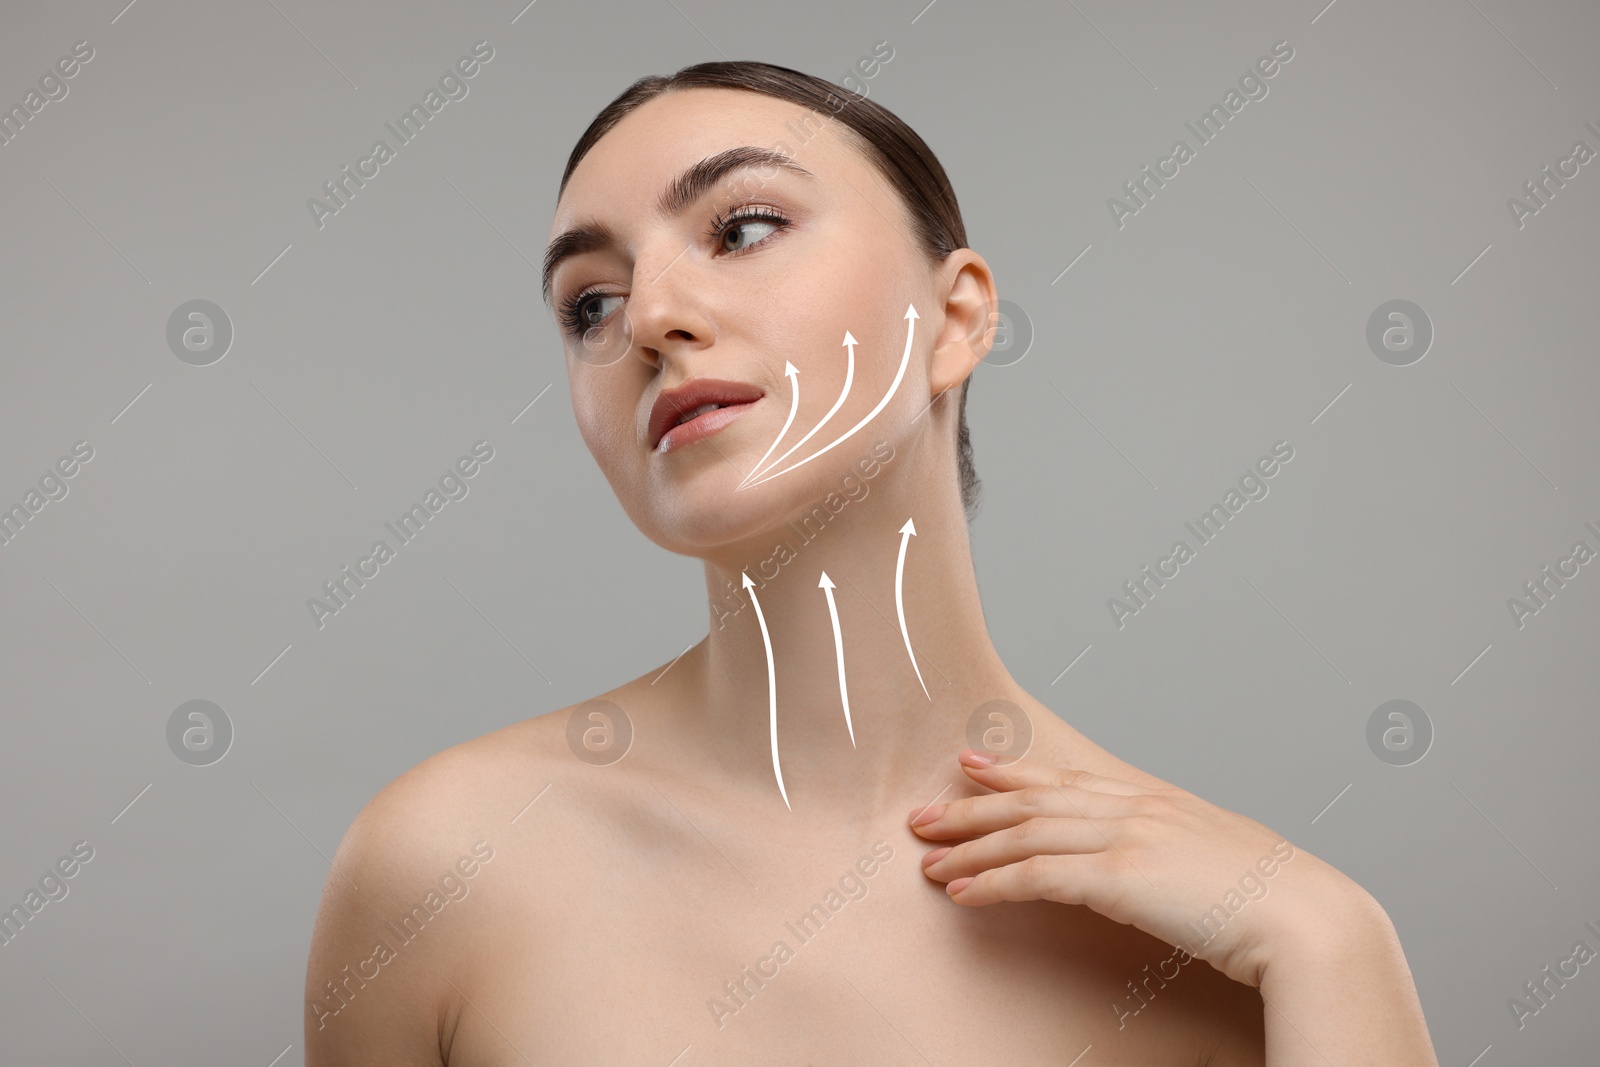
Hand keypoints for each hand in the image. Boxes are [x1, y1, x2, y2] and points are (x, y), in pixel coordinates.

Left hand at [909, 749, 1375, 987]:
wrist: (1309, 918)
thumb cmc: (1278, 903)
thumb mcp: (1222, 862)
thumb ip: (1181, 854)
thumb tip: (1161, 869)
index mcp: (1159, 803)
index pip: (1068, 781)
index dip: (1014, 772)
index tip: (974, 764)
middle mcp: (1137, 809)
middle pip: (1033, 801)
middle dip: (971, 807)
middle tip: (924, 814)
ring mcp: (1127, 839)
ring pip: (1025, 834)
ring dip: (970, 847)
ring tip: (928, 858)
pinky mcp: (1120, 879)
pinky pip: (1037, 877)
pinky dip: (993, 883)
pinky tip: (962, 892)